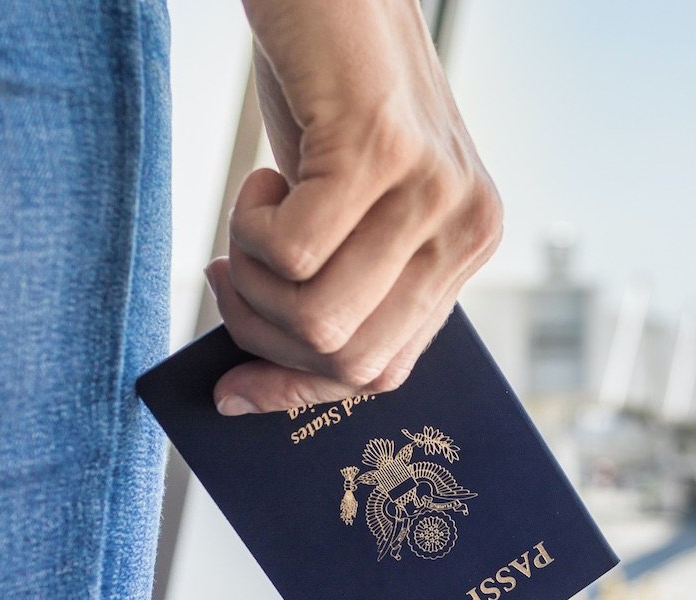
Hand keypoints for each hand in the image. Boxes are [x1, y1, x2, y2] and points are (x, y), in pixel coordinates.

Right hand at [206, 0, 502, 414]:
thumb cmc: (330, 111)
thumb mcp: (342, 219)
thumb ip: (330, 296)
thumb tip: (248, 391)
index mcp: (460, 254)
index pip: (382, 371)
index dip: (300, 391)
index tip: (234, 390)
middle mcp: (463, 232)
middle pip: (348, 361)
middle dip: (265, 336)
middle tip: (232, 274)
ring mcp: (431, 194)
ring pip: (318, 321)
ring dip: (253, 283)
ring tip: (251, 221)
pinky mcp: (381, 153)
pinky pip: (291, 255)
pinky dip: (249, 227)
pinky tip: (265, 179)